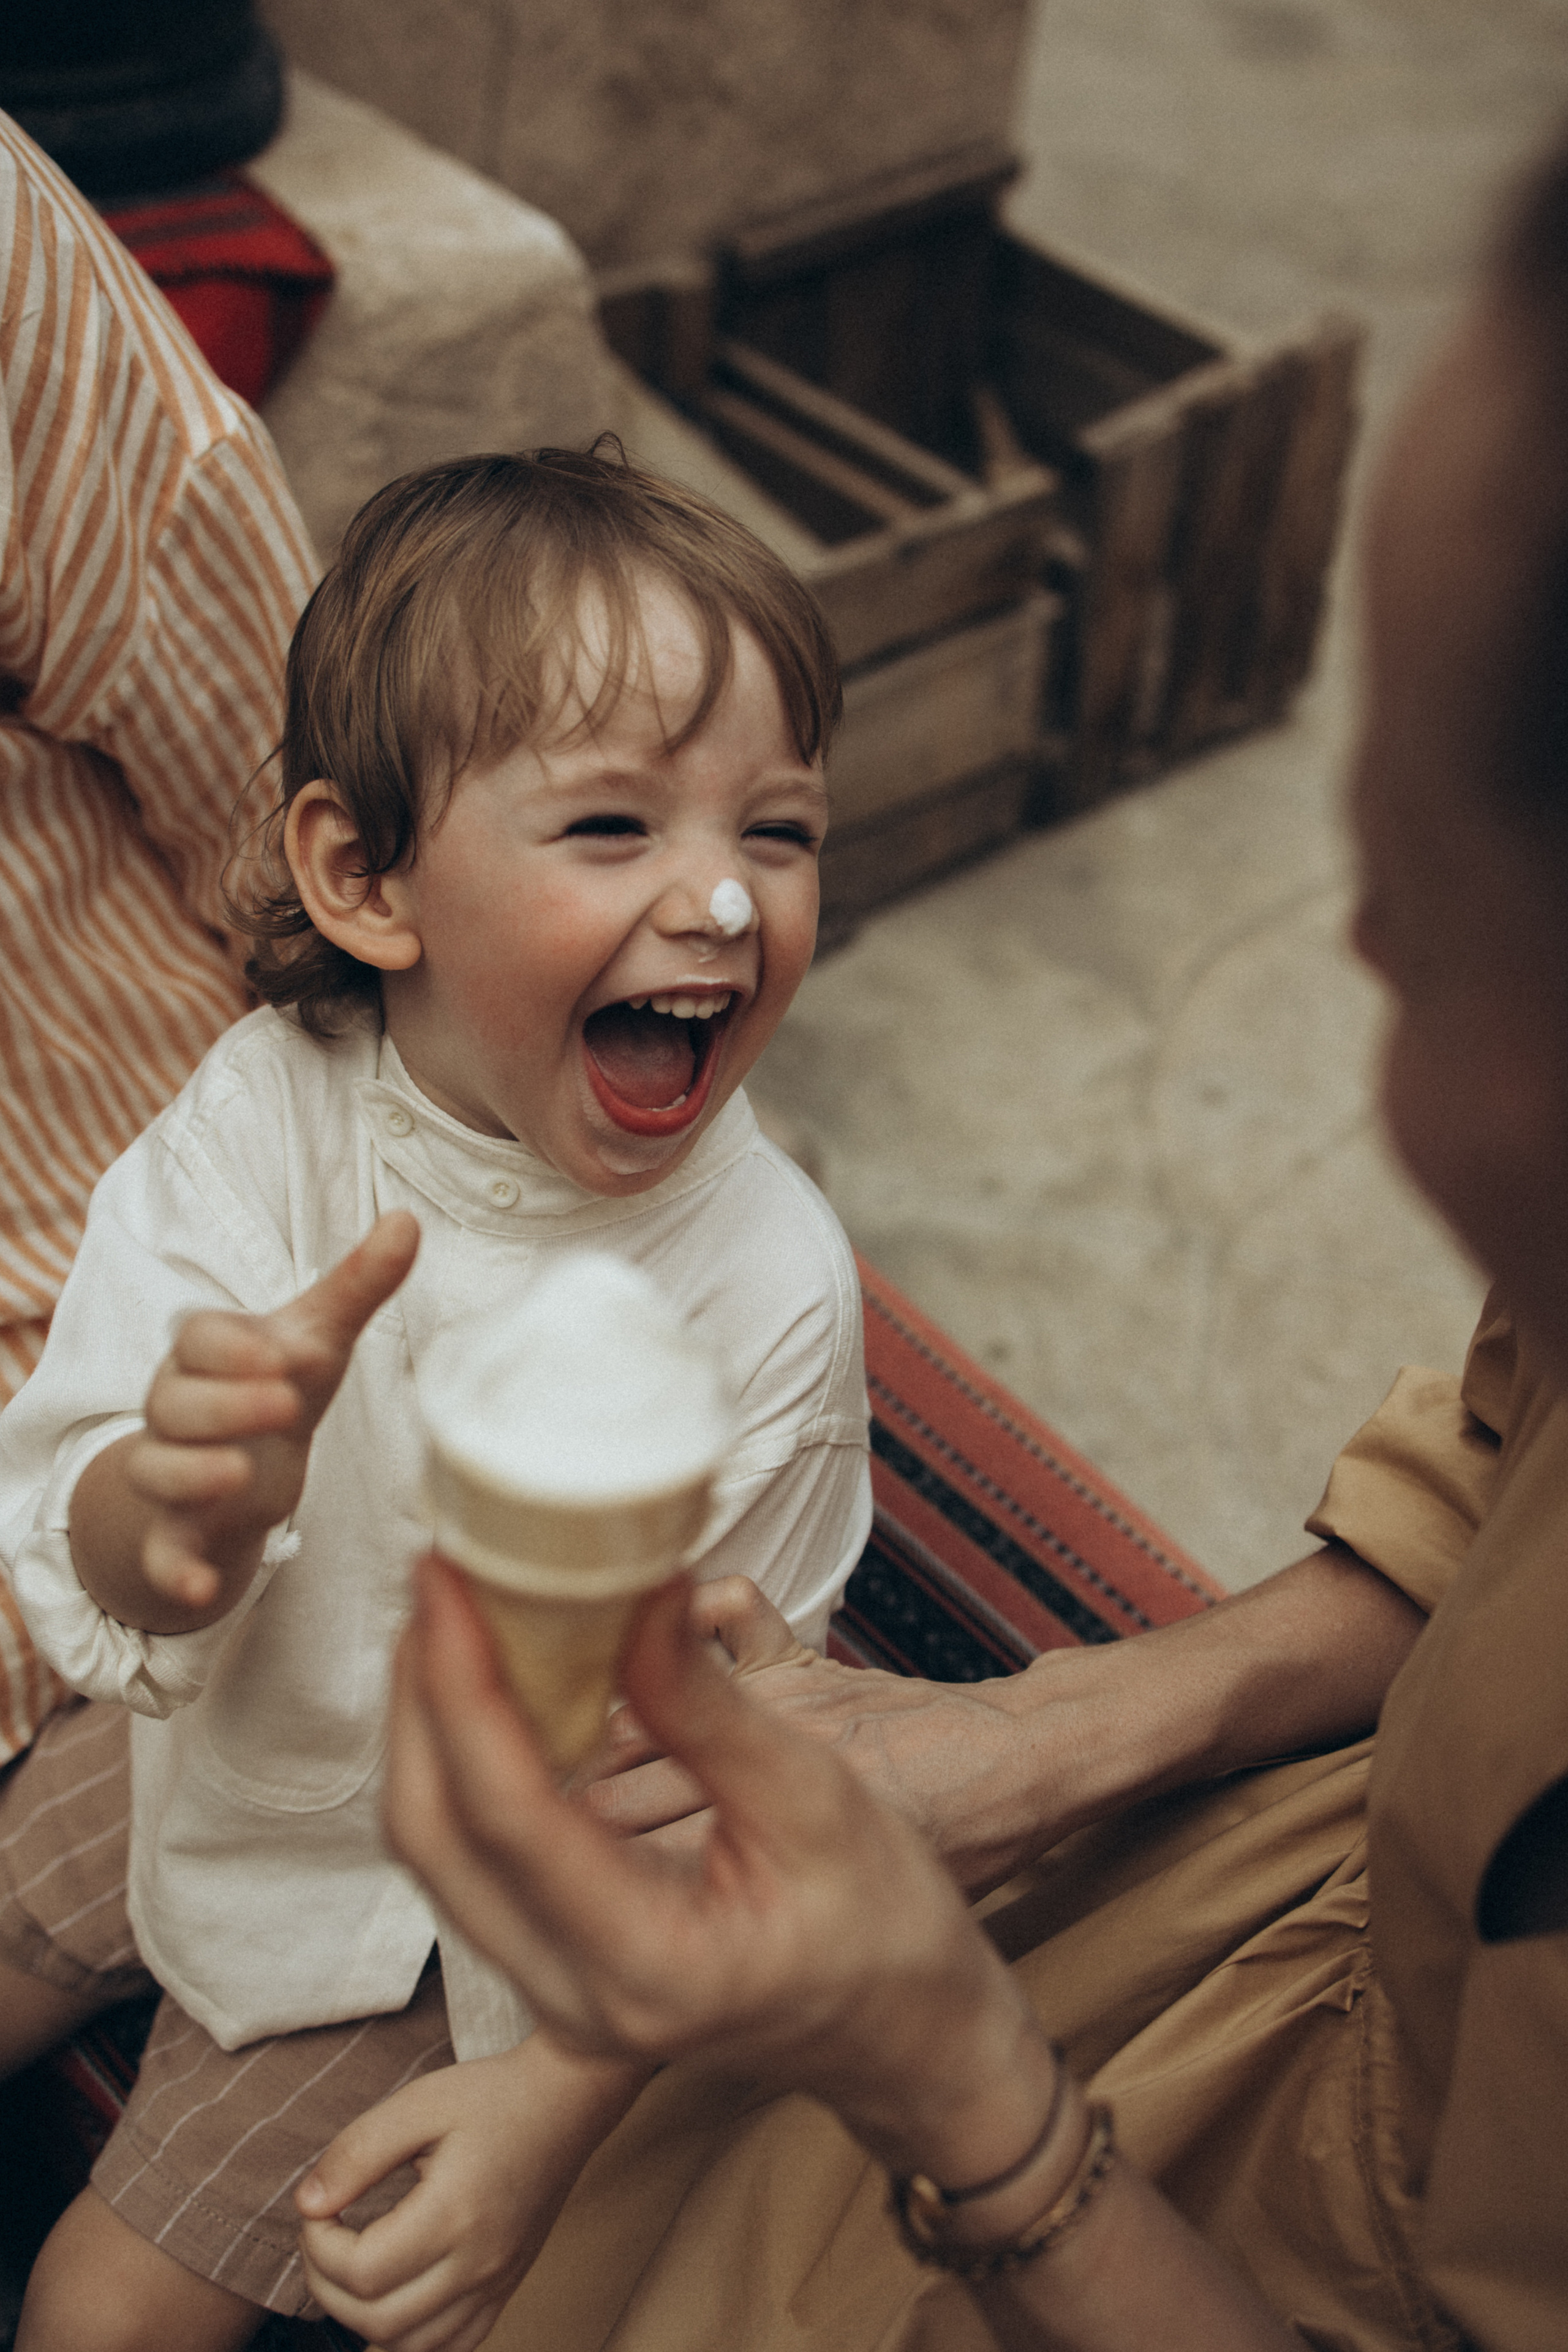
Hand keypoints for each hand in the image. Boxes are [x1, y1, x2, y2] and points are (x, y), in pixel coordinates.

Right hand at [70, 1212, 418, 1629]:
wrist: (236, 1466)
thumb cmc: (276, 1386)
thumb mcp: (318, 1339)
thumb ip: (358, 1284)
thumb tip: (409, 1219)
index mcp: (206, 1354)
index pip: (199, 1338)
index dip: (236, 1349)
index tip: (287, 1357)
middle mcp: (176, 1409)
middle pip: (176, 1400)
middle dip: (226, 1404)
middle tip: (286, 1404)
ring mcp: (170, 1471)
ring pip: (159, 1468)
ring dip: (195, 1473)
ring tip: (243, 1476)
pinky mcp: (174, 1533)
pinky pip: (162, 1553)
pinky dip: (175, 1573)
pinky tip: (202, 1591)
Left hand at [295, 2037, 647, 2351]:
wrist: (567, 2099)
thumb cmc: (492, 2095)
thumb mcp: (418, 2103)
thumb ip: (357, 2153)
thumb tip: (307, 2204)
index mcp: (455, 2213)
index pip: (362, 2271)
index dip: (318, 2246)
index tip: (318, 2208)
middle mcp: (480, 2262)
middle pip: (378, 2320)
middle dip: (328, 2286)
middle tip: (324, 2237)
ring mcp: (498, 2281)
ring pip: (412, 2345)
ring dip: (364, 2319)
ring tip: (353, 2267)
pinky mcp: (507, 2286)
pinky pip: (454, 2346)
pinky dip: (413, 2338)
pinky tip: (395, 2300)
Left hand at [385, 1555, 1056, 2184]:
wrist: (906, 2035)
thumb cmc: (886, 1926)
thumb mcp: (818, 1798)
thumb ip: (707, 1706)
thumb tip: (633, 1594)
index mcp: (646, 1965)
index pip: (505, 1815)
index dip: (458, 1683)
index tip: (446, 1577)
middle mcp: (573, 1997)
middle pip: (437, 1835)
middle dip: (420, 1694)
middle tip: (439, 1575)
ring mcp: (553, 1994)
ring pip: (437, 1852)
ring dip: (430, 1725)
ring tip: (453, 1612)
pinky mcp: (553, 1965)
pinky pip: (469, 1859)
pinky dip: (460, 1763)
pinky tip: (487, 1686)